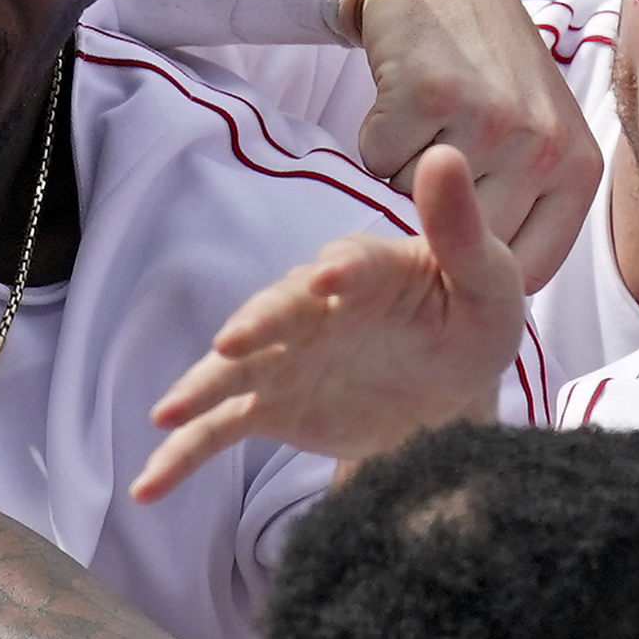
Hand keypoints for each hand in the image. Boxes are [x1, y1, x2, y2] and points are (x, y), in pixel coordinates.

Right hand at [133, 147, 520, 503]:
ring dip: (200, 388)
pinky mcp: (271, 406)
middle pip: (278, 311)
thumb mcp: (487, 283)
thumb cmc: (470, 322)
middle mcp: (312, 308)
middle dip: (255, 323)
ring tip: (167, 413)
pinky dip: (183, 455)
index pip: (353, 264)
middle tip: (232, 342)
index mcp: (368, 270)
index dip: (342, 269)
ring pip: (234, 370)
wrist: (453, 391)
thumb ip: (461, 230)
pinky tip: (150, 485)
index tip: (332, 278)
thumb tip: (445, 154)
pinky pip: (219, 429)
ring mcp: (284, 358)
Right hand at [340, 0, 598, 290]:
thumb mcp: (534, 142)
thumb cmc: (484, 75)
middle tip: (443, 150)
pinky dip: (374, 135)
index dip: (469, 260)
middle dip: (431, 212)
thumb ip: (525, 217)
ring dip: (400, 172)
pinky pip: (377, 158)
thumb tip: (488, 309)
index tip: (456, 225)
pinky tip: (403, 94)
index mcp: (578, 174)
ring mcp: (491, 120)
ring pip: (410, 203)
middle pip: (457, 244)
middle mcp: (546, 150)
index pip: (515, 275)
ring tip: (429, 118)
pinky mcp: (433, 94)